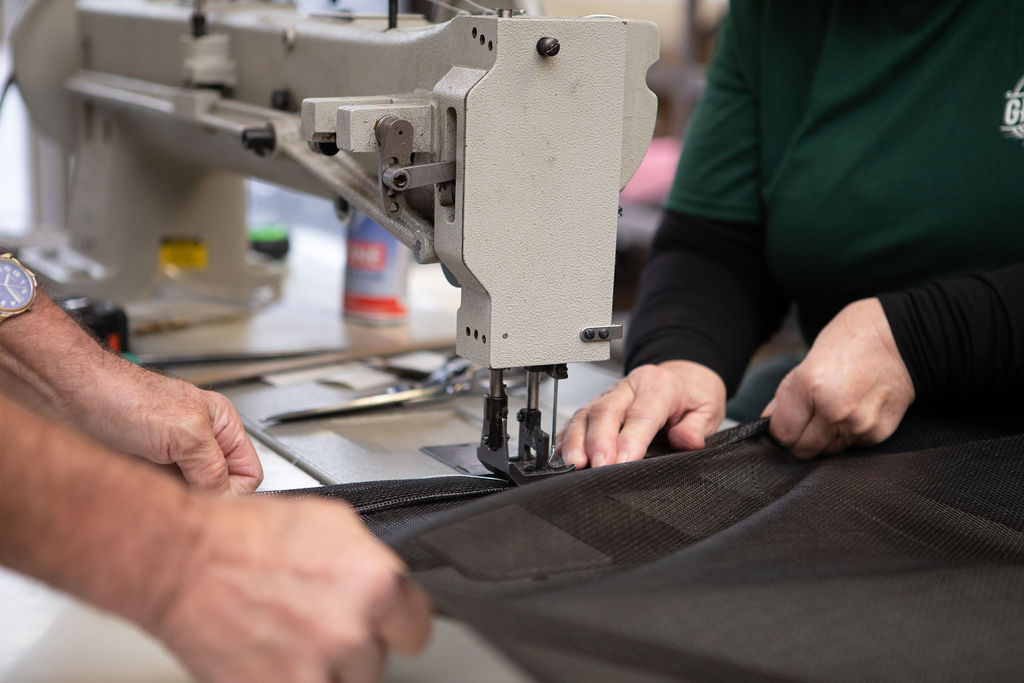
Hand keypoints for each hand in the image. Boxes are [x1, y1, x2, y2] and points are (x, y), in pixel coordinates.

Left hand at [74, 365, 262, 494]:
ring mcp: (171, 457)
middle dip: (202, 498)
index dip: (235, 490)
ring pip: (189, 496)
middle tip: (181, 498)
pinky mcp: (145, 470)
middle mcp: (199, 441)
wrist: (70, 397)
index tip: (211, 498)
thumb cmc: (123, 397)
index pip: (249, 472)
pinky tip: (144, 494)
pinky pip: (163, 497)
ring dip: (176, 501)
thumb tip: (223, 500)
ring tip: (157, 493)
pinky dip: (156, 501)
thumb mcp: (186, 432)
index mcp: (221, 425)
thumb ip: (214, 468)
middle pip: (218, 487)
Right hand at [154, 496, 432, 682]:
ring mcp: (319, 668)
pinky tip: (272, 658)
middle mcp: (352, 628)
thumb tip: (386, 583)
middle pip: (375, 660)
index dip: (396, 626)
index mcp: (375, 581)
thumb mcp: (330, 523)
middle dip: (352, 647)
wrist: (182, 561)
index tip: (386, 629)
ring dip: (322, 670)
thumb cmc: (244, 536)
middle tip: (316, 626)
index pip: (416, 627)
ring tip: (288, 639)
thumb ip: (368, 561)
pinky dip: (292, 679)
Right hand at [557, 360, 726, 467]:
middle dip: (598, 441)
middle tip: (596, 466)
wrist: (684, 377)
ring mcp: (610, 394)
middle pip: (606, 411)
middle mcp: (630, 387)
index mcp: (659, 386)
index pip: (641, 414)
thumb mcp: (708, 409)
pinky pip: (577, 417)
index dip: (629, 440)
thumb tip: (687, 440)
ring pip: (586, 413)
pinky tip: (563, 454)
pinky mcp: (597, 403)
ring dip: (576, 440)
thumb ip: (697, 427)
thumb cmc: (693, 395)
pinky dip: (567, 437)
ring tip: (574, 463)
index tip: (623, 463)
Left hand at [763, 298, 914, 458]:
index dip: (779, 429)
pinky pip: (852, 445)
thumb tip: (770, 420)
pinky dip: (848, 434)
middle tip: (807, 418)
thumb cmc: (853, 339)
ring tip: (834, 409)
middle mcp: (834, 410)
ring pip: (827, 451)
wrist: (904, 336)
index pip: (782, 433)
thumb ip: (788, 394)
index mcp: (810, 386)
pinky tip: (855, 410)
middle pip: (802, 450)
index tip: (785, 421)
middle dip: (799, 438)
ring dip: (824, 438)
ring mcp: (858, 425)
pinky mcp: (878, 433)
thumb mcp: (809, 358)